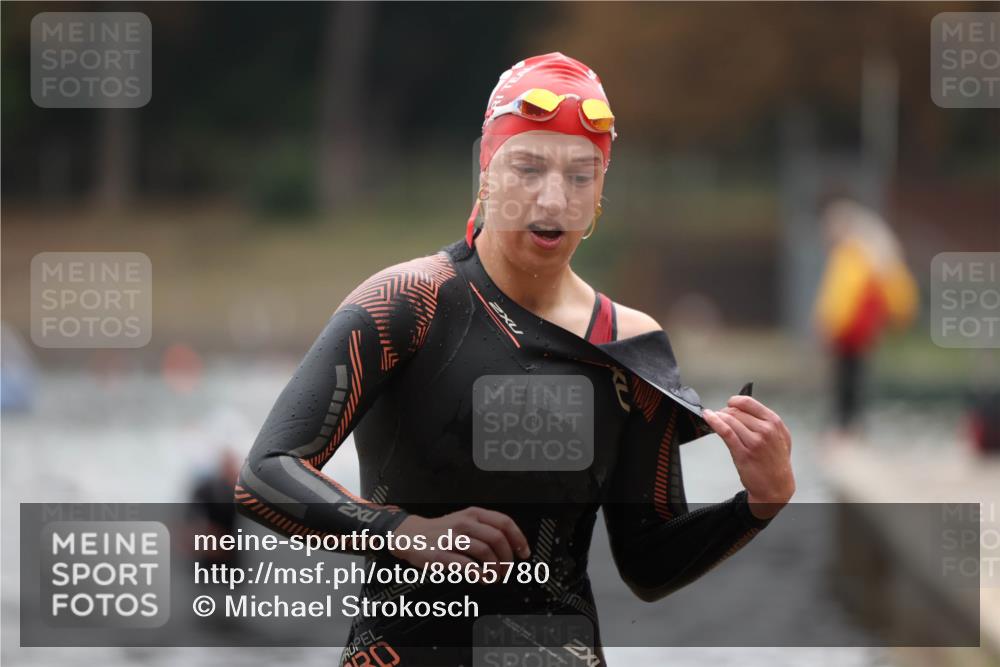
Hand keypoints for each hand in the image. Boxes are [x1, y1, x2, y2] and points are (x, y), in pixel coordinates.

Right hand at [389, 506, 530, 579]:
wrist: (411, 535)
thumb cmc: (441, 531)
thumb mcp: (465, 521)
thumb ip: (486, 529)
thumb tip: (511, 546)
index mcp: (473, 514)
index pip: (504, 522)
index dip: (518, 539)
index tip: (524, 553)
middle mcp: (464, 523)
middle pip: (497, 538)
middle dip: (507, 558)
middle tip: (507, 570)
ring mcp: (452, 538)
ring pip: (484, 551)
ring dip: (495, 568)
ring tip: (494, 577)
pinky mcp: (441, 554)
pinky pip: (465, 565)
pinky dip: (478, 574)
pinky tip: (481, 578)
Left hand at [702, 395, 794, 519]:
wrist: (776, 486)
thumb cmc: (777, 463)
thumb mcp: (781, 436)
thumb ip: (767, 422)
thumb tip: (748, 410)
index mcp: (774, 422)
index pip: (749, 402)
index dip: (735, 401)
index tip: (729, 403)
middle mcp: (765, 430)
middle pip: (736, 412)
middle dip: (725, 412)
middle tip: (720, 415)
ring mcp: (754, 441)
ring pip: (730, 420)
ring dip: (718, 416)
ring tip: (713, 417)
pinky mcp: (743, 452)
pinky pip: (725, 431)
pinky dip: (714, 422)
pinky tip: (708, 418)